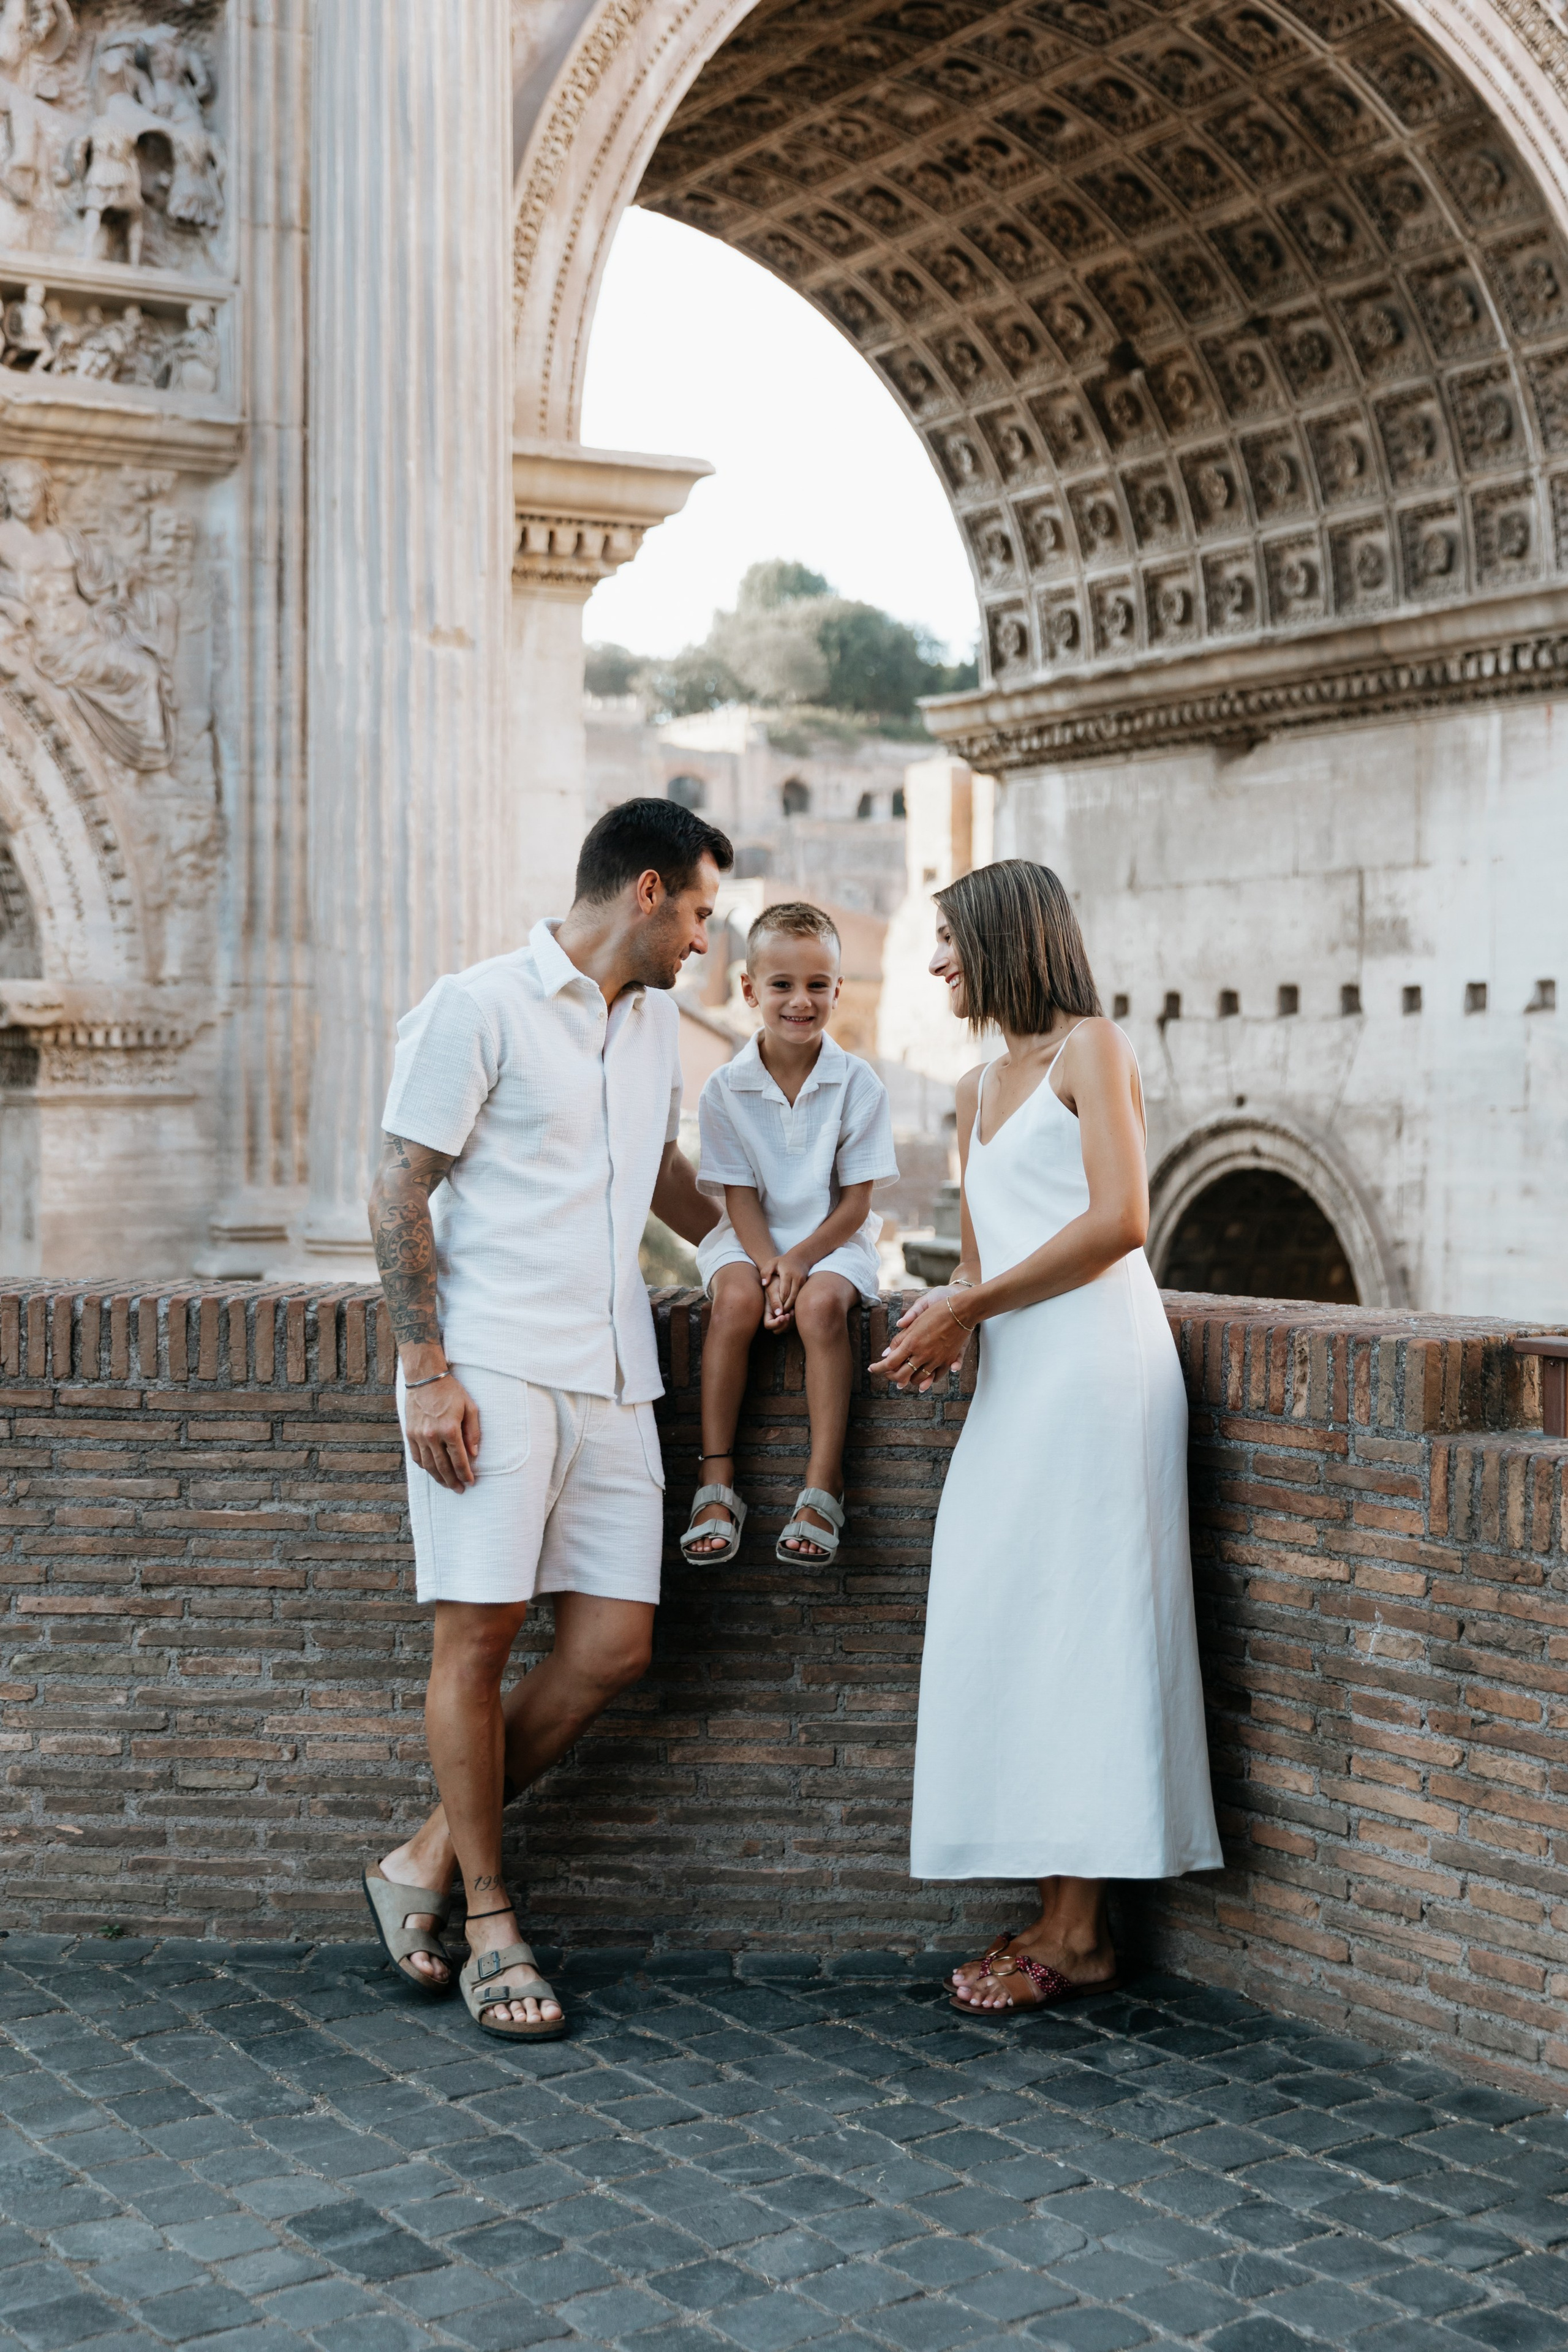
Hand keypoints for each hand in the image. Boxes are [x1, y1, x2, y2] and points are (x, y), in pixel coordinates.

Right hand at [403, 1372, 480, 1489]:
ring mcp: (419, 1435)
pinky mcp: (410, 1433)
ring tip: (447, 1485)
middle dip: (453, 1481)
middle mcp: (432, 1435)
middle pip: (443, 1466)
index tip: (470, 1482)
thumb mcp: (470, 1407)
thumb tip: (474, 1454)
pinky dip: (425, 1467)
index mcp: (449, 1429)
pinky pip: (417, 1457)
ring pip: (428, 1465)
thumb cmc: (451, 1391)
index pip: (459, 1459)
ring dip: (438, 1477)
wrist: (425, 1378)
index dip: (465, 1473)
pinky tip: (432, 1471)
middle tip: (459, 1490)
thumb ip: (473, 1432)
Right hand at [763, 1271, 791, 1331]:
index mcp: (768, 1312)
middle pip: (777, 1330)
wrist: (783, 1278)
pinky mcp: (789, 1314)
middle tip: (789, 1314)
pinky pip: (793, 1323)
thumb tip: (779, 1314)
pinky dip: (795, 1320)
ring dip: (790, 1323)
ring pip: (786, 1328)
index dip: (775, 1323)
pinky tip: (796, 1309)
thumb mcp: (773, 1289)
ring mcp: (782, 1316)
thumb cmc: (776, 1282)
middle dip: (784, 1325)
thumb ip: (775, 1301)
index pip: (768, 1325)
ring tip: (793, 1311)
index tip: (782, 1316)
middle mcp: (774, 1316)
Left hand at [769, 1248, 809, 1322]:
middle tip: (778, 1316)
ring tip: (783, 1314)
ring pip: (797, 1298)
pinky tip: (789, 1309)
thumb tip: (764, 1283)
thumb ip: (766, 1272)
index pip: (784, 1292)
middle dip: (785, 1308)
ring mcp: (802, 1282)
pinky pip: (799, 1297)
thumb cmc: (781, 1261)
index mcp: (788, 1274)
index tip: (775, 1311)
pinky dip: (794, 1304)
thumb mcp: (772, 1263)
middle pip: (792, 1297)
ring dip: (790, 1307)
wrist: (799, 1257)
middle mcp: (797, 1279)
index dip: (780, 1302)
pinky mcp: (805, 1285)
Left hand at [870, 1289, 971, 1392]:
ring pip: (919, 1379)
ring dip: (910, 1381)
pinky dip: (929, 1379)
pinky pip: (937, 1376)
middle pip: (903, 1375)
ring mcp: (937, 1359)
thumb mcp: (914, 1321)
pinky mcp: (949, 1360)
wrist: (962, 1310)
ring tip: (904, 1378)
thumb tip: (886, 1352)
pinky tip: (925, 1378)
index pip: (890, 1362)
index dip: (879, 1368)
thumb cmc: (937, 1311)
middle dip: (892, 1378)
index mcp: (912, 1342)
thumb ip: (900, 1337)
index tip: (871, 1369)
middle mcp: (923, 1354)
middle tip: (888, 1375)